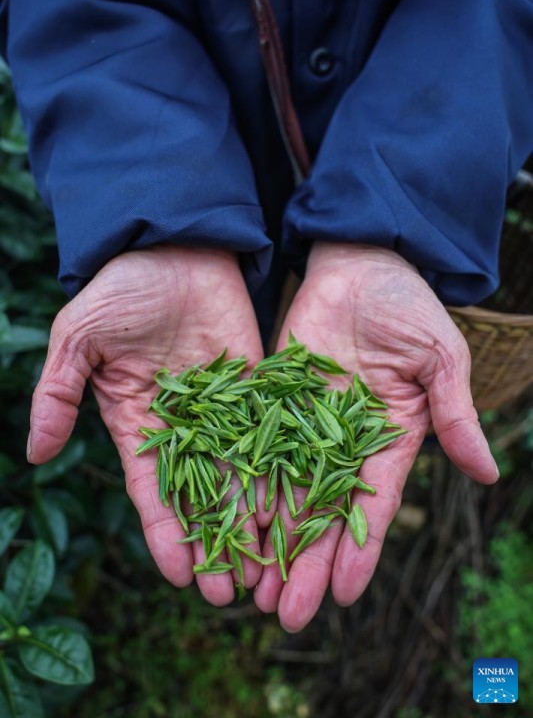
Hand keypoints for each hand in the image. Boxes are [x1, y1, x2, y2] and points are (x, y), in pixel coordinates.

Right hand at [27, 245, 264, 604]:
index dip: (166, 533)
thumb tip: (34, 455)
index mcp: (140, 421)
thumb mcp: (78, 337)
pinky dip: (284, 473)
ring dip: (254, 523)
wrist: (175, 245)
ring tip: (269, 570)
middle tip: (232, 596)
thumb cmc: (122, 288)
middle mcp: (186, 425)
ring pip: (242, 476)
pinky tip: (298, 509)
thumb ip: (58, 393)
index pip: (153, 490)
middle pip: (202, 497)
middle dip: (216, 545)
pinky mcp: (260, 387)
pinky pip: (274, 435)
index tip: (182, 576)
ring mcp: (226, 408)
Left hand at [255, 242, 498, 630]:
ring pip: (284, 491)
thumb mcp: (440, 357)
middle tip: (286, 615)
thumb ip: (454, 414)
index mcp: (389, 436)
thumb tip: (488, 475)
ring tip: (252, 591)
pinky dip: (241, 488)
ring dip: (270, 541)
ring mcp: (302, 423)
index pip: (373, 503)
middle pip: (323, 511)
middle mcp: (343, 440)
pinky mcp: (268, 401)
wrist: (356, 261)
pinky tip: (226, 527)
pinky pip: (252, 449)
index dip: (360, 548)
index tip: (345, 594)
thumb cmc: (406, 305)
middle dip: (307, 563)